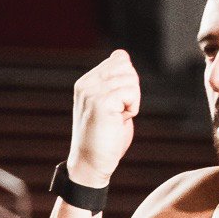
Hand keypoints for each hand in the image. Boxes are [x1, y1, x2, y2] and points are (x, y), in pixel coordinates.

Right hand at [68, 49, 138, 186]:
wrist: (91, 164)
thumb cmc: (103, 137)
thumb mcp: (110, 101)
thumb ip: (115, 78)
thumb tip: (120, 53)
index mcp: (85, 82)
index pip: (120, 61)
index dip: (127, 83)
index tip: (114, 105)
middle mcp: (85, 84)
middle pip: (127, 67)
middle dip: (131, 91)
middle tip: (116, 113)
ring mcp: (91, 93)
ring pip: (131, 79)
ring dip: (131, 101)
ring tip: (115, 118)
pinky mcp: (100, 102)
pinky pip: (131, 92)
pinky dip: (132, 108)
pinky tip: (118, 121)